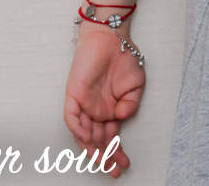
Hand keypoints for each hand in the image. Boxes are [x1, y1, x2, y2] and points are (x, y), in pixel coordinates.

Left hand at [64, 24, 143, 177]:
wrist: (111, 37)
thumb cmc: (123, 58)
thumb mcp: (136, 85)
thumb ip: (131, 104)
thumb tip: (122, 117)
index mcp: (110, 110)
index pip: (110, 138)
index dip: (116, 152)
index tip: (124, 164)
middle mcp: (96, 110)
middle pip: (97, 141)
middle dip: (106, 157)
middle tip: (114, 171)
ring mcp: (84, 104)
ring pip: (83, 134)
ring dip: (92, 149)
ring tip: (102, 161)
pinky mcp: (74, 94)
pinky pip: (72, 117)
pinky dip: (78, 128)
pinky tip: (87, 138)